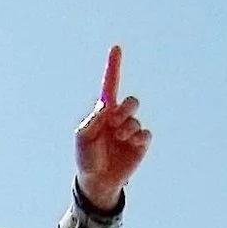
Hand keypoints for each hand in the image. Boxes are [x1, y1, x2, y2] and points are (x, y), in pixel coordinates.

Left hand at [74, 45, 149, 210]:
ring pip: (136, 119)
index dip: (114, 67)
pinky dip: (137, 137)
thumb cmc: (86, 157)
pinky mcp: (140, 144)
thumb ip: (92, 120)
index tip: (116, 47)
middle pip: (131, 102)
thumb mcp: (82, 137)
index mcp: (103, 113)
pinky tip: (130, 143)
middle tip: (115, 120)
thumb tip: (107, 106)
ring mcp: (130, 131)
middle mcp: (118, 119)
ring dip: (127, 127)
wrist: (97, 180)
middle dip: (126, 108)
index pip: (111, 85)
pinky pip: (145, 133)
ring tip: (118, 137)